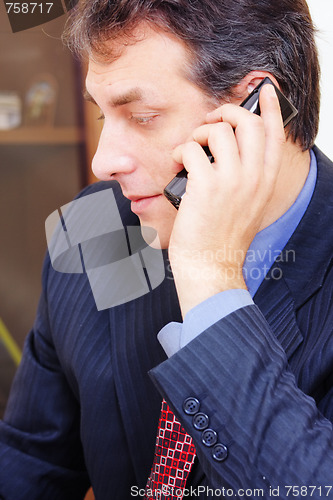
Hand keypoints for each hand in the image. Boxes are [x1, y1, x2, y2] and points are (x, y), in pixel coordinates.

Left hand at [169, 83, 285, 317]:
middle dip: (226, 112)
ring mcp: (232, 180)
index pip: (275, 134)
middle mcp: (253, 177)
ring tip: (190, 148)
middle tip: (210, 122)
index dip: (269, 107)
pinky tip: (177, 163)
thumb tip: (229, 150)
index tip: (264, 89)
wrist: (211, 264)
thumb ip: (247, 179)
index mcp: (265, 182)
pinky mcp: (206, 185)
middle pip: (248, 123)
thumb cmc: (222, 238)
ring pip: (218, 130)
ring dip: (199, 132)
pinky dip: (180, 150)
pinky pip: (191, 148)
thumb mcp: (247, 207)